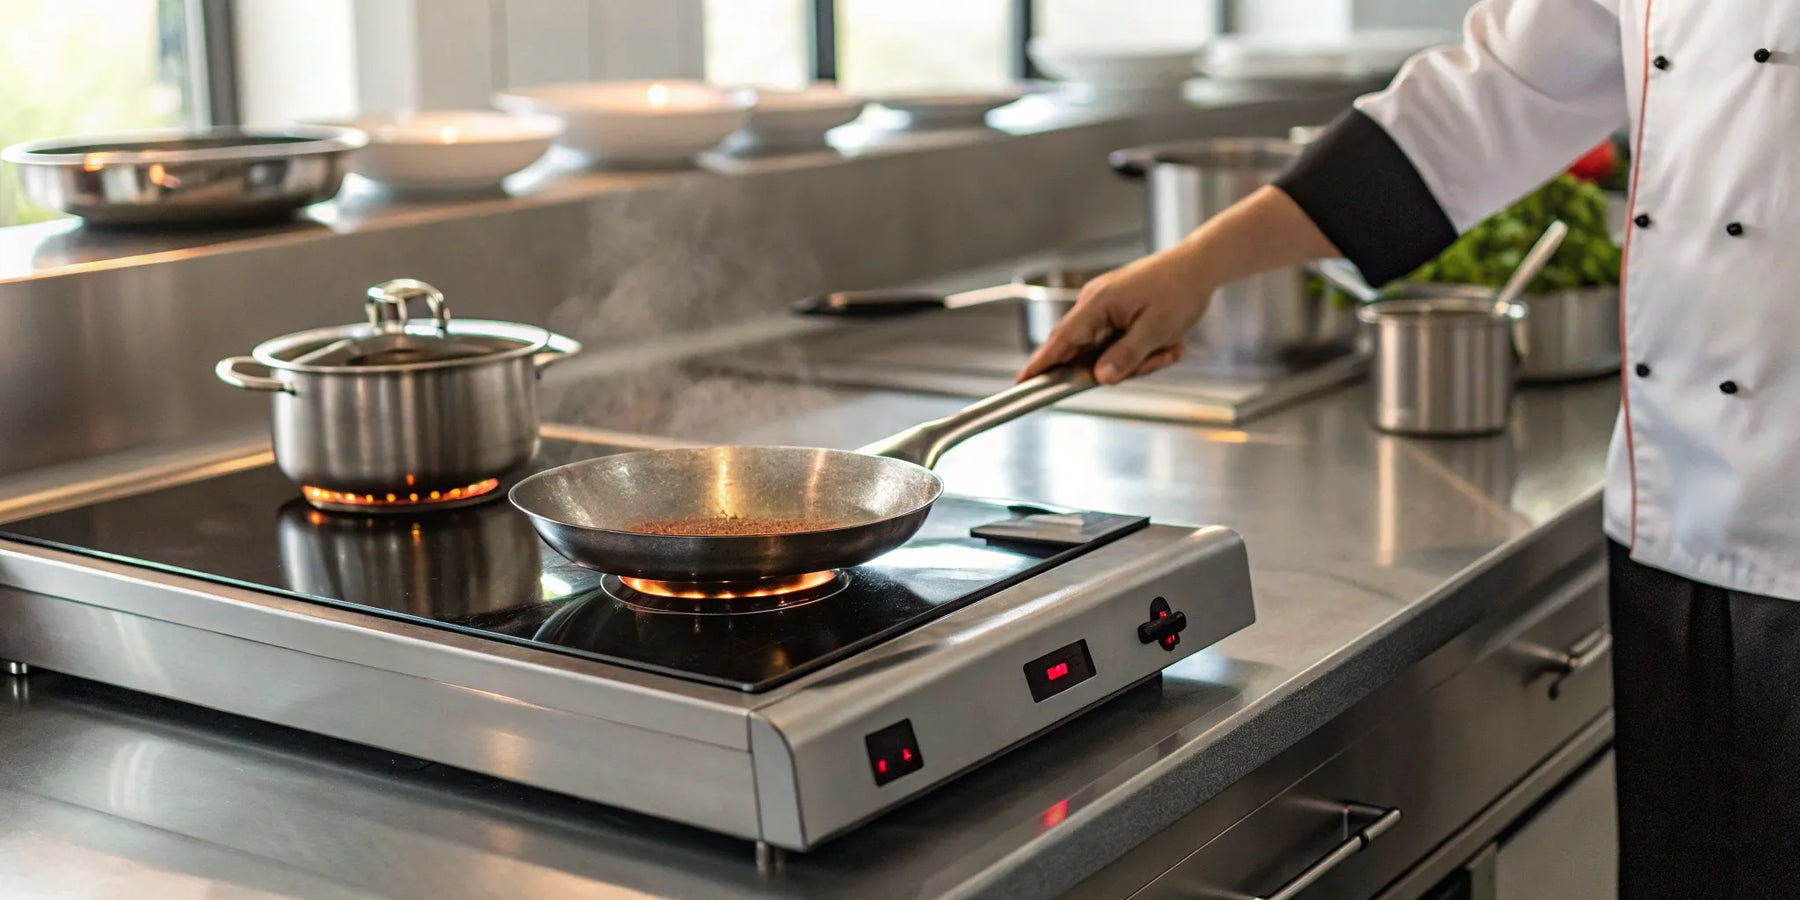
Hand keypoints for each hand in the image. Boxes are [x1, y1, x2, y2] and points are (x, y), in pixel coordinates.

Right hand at [1018, 249, 1214, 384]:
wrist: (1198, 266)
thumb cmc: (1179, 291)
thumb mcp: (1156, 330)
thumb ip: (1126, 356)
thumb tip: (1100, 378)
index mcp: (1098, 304)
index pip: (1061, 340)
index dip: (1041, 363)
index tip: (1022, 382)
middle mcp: (1094, 303)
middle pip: (1086, 351)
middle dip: (1120, 366)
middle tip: (1158, 357)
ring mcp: (1104, 305)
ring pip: (1106, 350)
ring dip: (1137, 357)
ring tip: (1169, 346)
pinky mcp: (1116, 309)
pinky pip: (1118, 341)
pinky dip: (1141, 348)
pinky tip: (1166, 342)